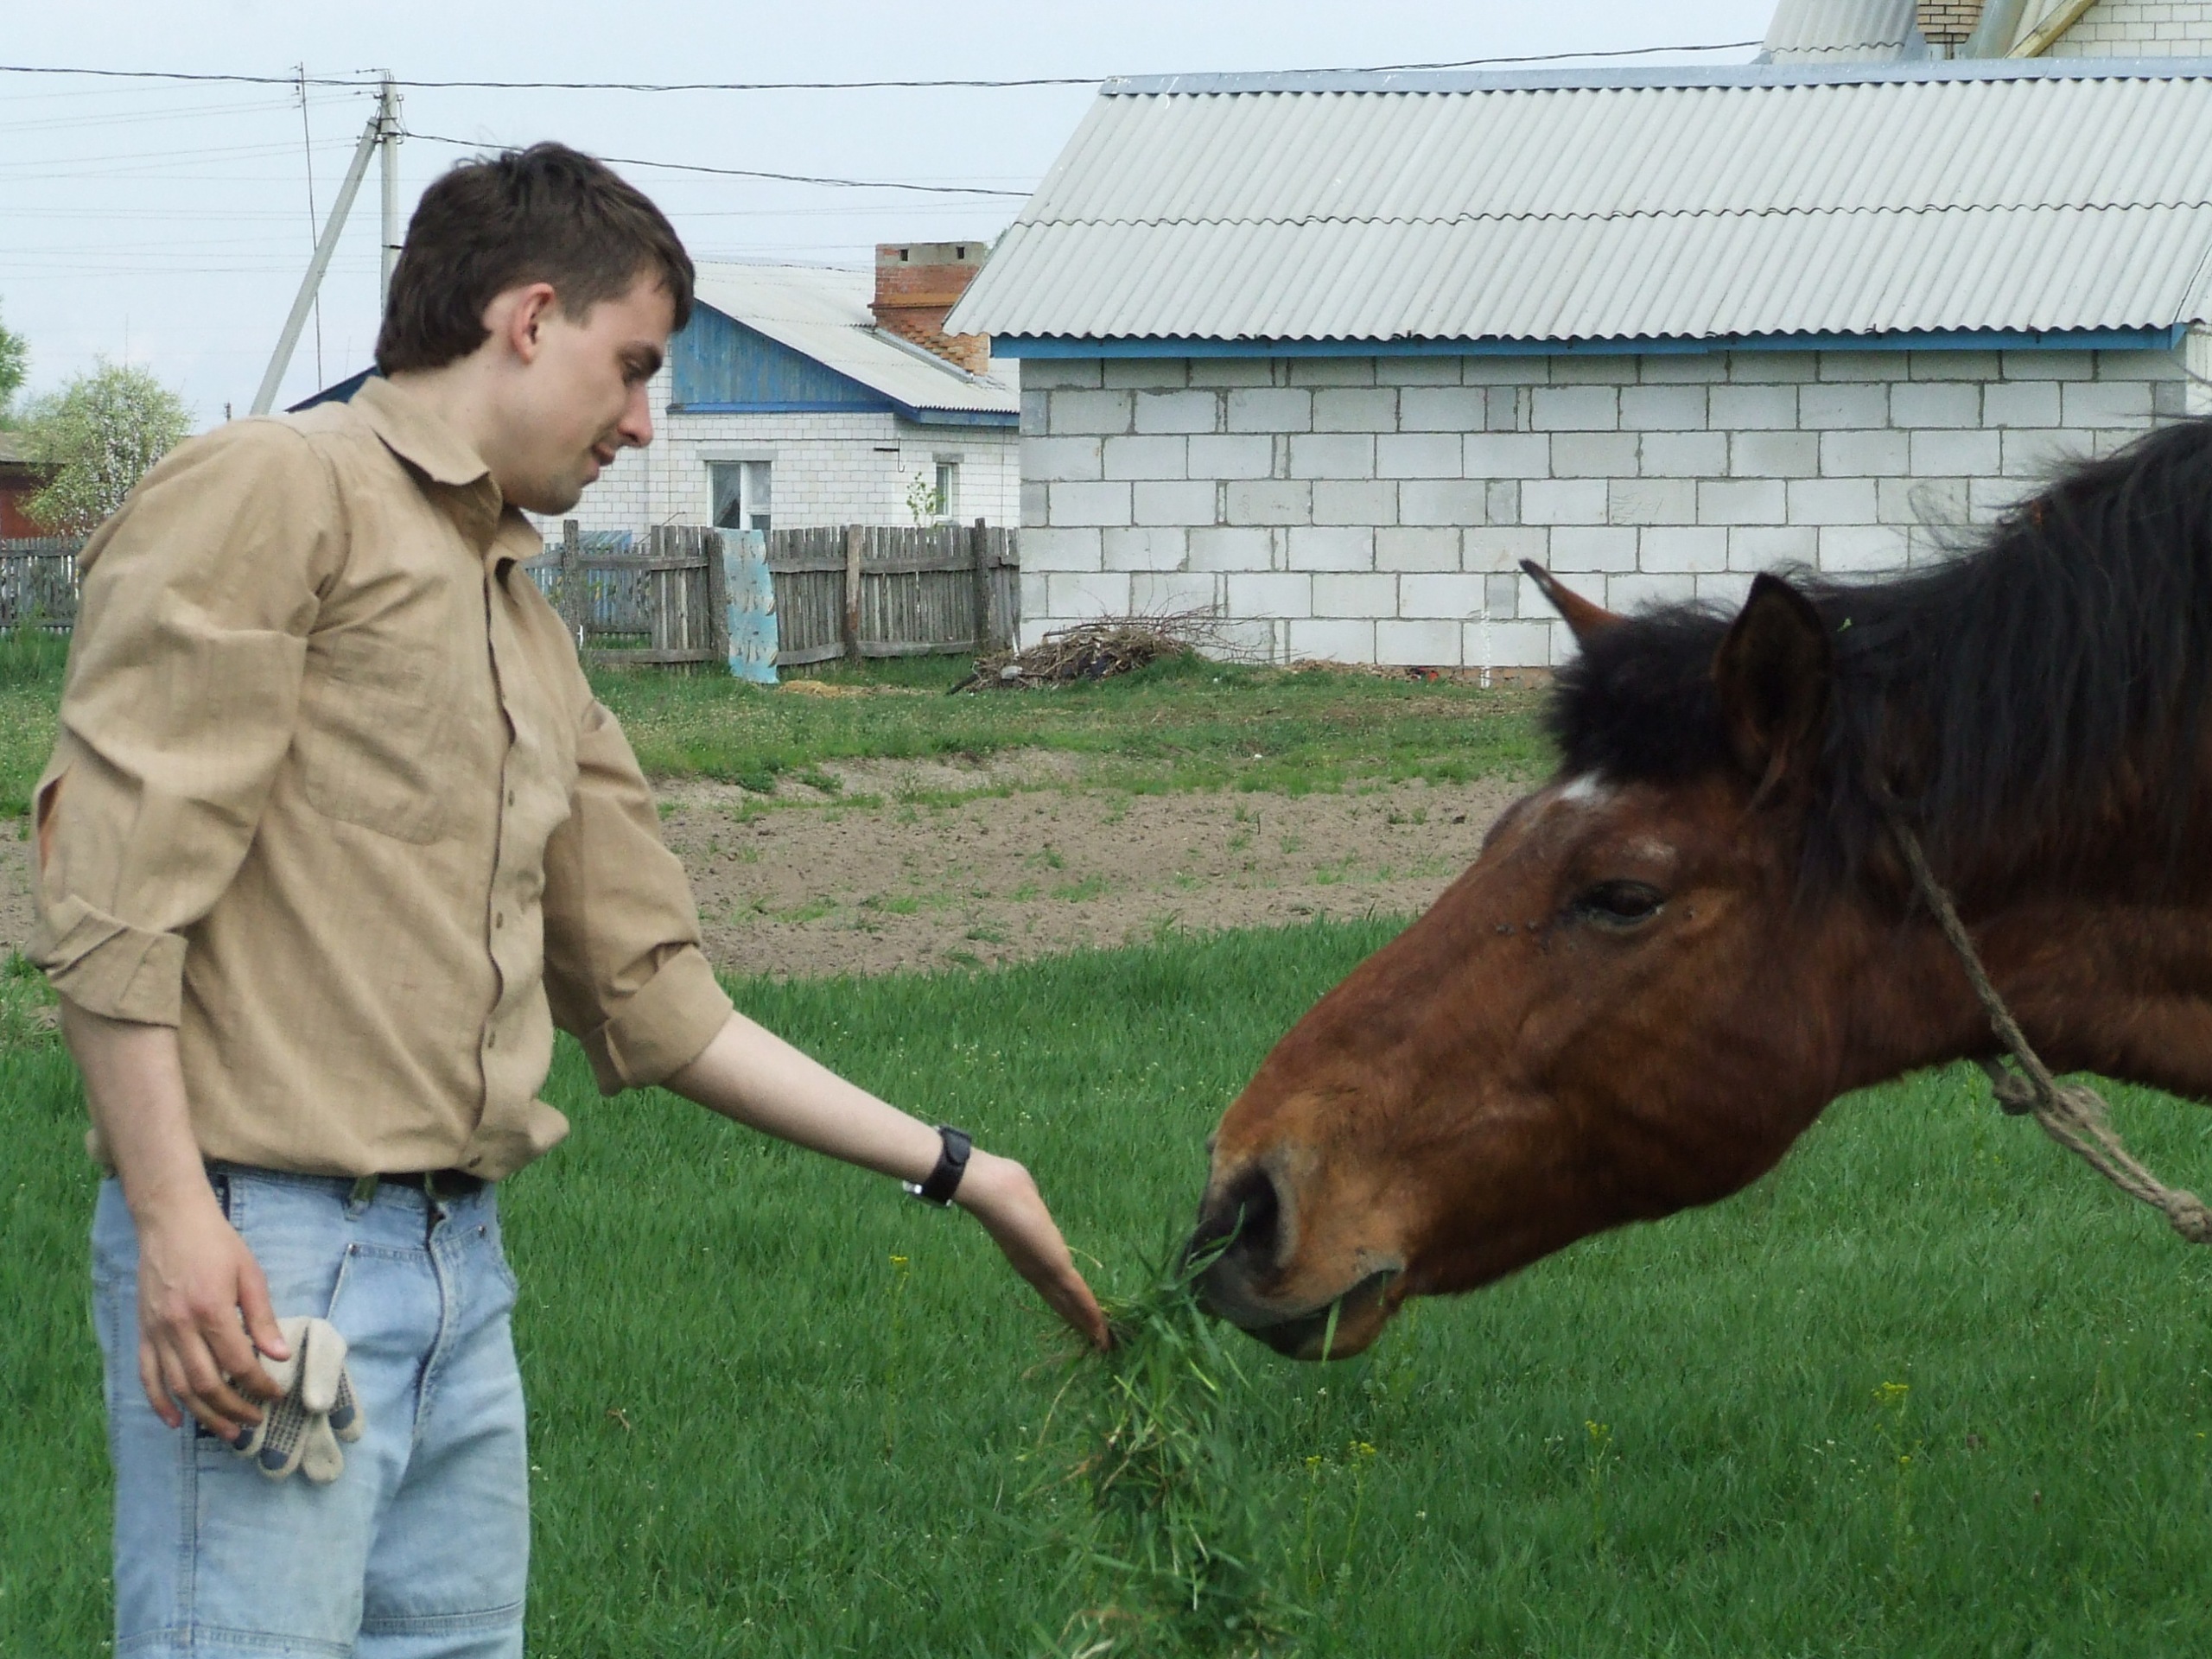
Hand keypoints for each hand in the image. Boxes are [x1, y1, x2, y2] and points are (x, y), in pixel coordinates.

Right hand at [132, 1187, 288, 1437]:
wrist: (171, 1222)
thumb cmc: (217, 1244)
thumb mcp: (250, 1274)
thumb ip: (262, 1317)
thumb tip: (280, 1356)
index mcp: (211, 1310)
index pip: (239, 1362)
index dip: (259, 1384)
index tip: (276, 1394)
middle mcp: (179, 1327)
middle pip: (207, 1383)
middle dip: (234, 1409)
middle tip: (255, 1421)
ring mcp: (157, 1332)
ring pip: (178, 1387)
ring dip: (203, 1414)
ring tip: (227, 1431)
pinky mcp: (142, 1332)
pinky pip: (147, 1376)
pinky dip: (159, 1402)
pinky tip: (176, 1421)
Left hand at [956, 1150, 1109, 1348]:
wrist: (993, 1189)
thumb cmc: (1003, 1185)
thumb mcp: (1022, 1198)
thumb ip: (1028, 1205)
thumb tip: (1029, 1196)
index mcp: (1027, 1255)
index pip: (1052, 1286)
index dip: (1067, 1302)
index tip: (1080, 1317)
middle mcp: (1035, 1269)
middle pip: (1061, 1302)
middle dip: (1079, 1321)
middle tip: (1097, 1341)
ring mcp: (1044, 1269)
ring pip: (1071, 1303)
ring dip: (1087, 1322)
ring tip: (1102, 1341)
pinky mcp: (1055, 1266)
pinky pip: (1077, 1294)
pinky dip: (1090, 1313)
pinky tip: (1101, 1329)